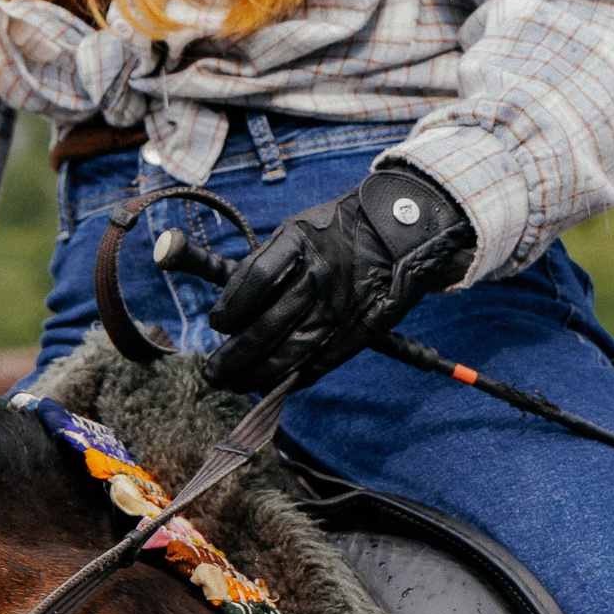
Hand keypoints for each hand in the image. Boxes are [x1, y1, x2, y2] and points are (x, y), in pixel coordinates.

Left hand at [201, 167, 473, 393]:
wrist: (401, 231)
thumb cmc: (338, 230)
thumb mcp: (299, 228)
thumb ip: (265, 263)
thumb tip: (230, 304)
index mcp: (299, 242)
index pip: (255, 278)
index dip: (230, 306)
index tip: (216, 324)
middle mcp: (319, 275)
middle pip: (268, 325)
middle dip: (235, 356)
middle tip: (212, 373)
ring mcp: (339, 306)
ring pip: (292, 351)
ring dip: (258, 374)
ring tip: (235, 384)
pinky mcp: (358, 329)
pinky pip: (321, 361)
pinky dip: (294, 378)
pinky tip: (273, 385)